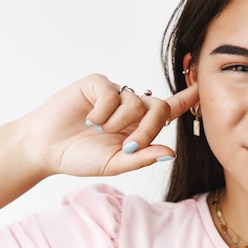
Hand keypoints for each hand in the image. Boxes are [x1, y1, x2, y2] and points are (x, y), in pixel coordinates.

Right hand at [19, 74, 197, 176]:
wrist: (45, 148)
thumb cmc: (80, 156)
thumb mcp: (114, 163)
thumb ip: (142, 157)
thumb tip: (170, 152)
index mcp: (139, 126)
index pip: (169, 110)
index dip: (187, 99)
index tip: (202, 87)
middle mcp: (131, 107)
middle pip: (159, 108)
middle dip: (148, 129)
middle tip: (128, 145)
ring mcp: (115, 94)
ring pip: (137, 101)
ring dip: (119, 123)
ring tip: (99, 131)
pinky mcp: (97, 84)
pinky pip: (113, 93)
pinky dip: (103, 111)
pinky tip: (89, 119)